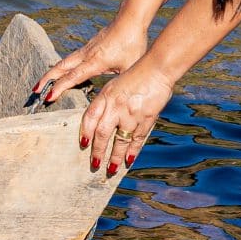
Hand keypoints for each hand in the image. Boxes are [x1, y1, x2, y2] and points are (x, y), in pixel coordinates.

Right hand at [36, 23, 148, 104]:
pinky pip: (71, 58)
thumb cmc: (132, 43)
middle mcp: (86, 55)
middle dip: (46, 79)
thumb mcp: (129, 67)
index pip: (72, 77)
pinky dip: (62, 66)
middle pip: (60, 67)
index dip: (59, 88)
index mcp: (95, 62)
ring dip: (52, 73)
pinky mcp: (89, 46)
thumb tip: (114, 98)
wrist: (130, 19)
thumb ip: (120, 82)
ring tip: (42, 83)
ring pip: (64, 62)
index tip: (47, 97)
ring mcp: (86, 49)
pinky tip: (61, 72)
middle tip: (34, 91)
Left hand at [79, 63, 171, 178]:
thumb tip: (97, 122)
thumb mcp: (114, 86)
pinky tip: (129, 161)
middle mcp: (116, 106)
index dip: (85, 133)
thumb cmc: (135, 75)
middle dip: (98, 151)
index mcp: (105, 96)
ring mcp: (132, 114)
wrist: (157, 69)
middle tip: (95, 164)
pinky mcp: (146, 118)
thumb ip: (106, 103)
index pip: (90, 118)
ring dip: (115, 157)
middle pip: (102, 133)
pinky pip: (137, 139)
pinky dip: (133, 151)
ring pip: (120, 140)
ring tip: (111, 169)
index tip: (83, 145)